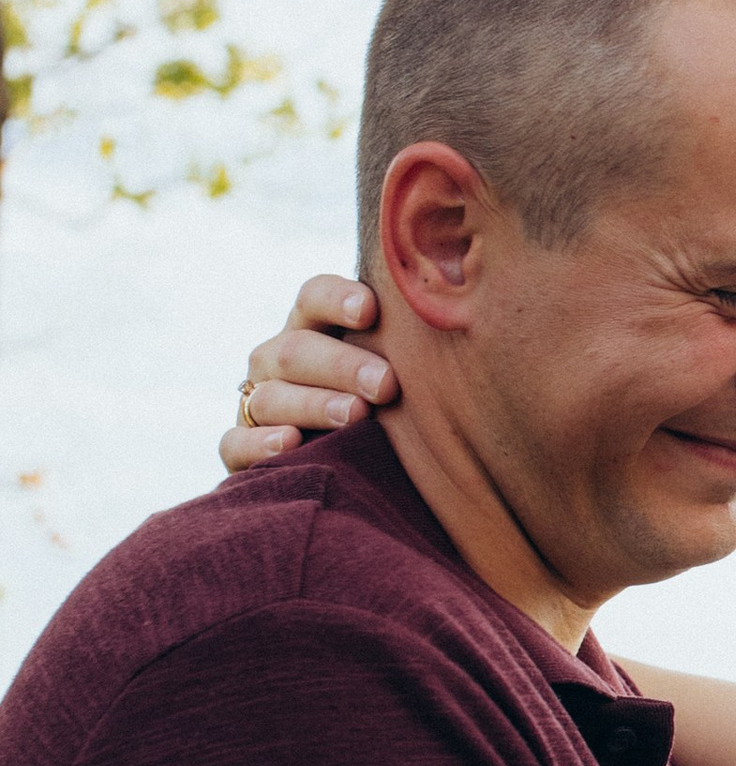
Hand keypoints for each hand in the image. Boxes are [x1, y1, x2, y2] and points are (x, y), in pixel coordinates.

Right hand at [220, 274, 398, 473]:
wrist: (362, 469)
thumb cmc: (395, 406)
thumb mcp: (402, 369)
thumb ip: (415, 344)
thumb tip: (471, 314)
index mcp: (317, 328)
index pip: (313, 296)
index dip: (336, 298)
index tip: (371, 310)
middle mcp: (280, 360)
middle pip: (297, 349)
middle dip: (342, 365)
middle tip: (386, 385)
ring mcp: (259, 402)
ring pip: (271, 396)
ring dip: (313, 404)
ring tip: (356, 415)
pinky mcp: (242, 449)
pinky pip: (235, 443)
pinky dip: (258, 445)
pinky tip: (290, 445)